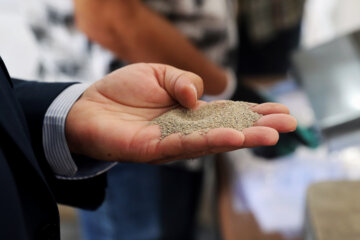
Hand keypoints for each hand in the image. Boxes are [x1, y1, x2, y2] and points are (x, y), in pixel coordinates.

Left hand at [65, 63, 296, 163]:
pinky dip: (210, 142)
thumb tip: (197, 96)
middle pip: (228, 129)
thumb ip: (183, 81)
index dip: (254, 112)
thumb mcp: (159, 73)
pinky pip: (185, 145)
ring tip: (270, 134)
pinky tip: (232, 138)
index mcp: (191, 111)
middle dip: (258, 128)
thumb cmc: (124, 90)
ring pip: (213, 141)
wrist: (89, 104)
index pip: (229, 113)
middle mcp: (187, 129)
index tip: (282, 111)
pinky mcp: (154, 150)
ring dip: (242, 138)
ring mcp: (173, 142)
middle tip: (289, 125)